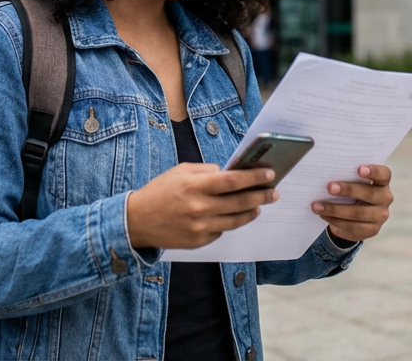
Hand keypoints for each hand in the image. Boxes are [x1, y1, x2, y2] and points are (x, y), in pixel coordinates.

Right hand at [127, 163, 278, 249]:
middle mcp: (199, 207)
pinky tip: (236, 215)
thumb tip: (231, 173)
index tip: (269, 173)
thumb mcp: (181, 171)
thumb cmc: (160, 191)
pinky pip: (222, 231)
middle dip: (261, 195)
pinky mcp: (199, 241)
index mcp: (194, 185)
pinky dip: (231, 222)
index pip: (232, 180)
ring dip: (252, 211)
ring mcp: (200, 227)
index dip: (254, 177)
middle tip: (274, 192)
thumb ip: (207, 171)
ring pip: (236, 220)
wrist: (137, 221)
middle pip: (239, 202)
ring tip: (260, 205)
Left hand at [311, 164, 393, 242]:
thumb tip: (324, 173)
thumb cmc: (351, 190)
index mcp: (382, 182)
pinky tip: (323, 215)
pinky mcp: (372, 230)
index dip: (373, 171)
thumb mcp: (352, 181)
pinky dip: (335, 221)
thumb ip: (346, 176)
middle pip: (370, 194)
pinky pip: (352, 227)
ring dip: (335, 209)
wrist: (354, 215)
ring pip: (358, 213)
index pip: (383, 174)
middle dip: (348, 190)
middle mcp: (385, 198)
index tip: (359, 169)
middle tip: (329, 187)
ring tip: (317, 206)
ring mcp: (380, 216)